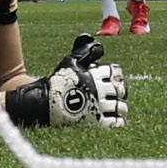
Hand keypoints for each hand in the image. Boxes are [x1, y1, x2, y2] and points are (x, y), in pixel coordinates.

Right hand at [7, 33, 127, 127]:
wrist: (45, 103)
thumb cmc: (58, 81)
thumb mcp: (71, 62)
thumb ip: (86, 52)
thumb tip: (100, 46)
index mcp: (95, 75)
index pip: (116, 72)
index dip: (117, 75)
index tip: (113, 79)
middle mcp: (99, 90)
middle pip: (121, 90)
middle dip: (119, 92)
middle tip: (114, 94)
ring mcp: (99, 107)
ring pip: (120, 107)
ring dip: (119, 107)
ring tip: (114, 107)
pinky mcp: (96, 122)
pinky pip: (116, 122)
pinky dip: (118, 120)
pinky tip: (113, 118)